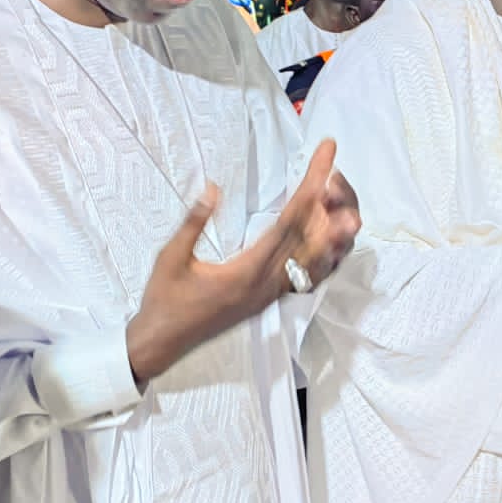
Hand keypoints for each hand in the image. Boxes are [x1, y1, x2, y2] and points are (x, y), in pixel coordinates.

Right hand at [127, 139, 360, 381]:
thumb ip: (194, 223)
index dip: (310, 188)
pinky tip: (329, 233)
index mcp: (247, 272)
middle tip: (336, 169)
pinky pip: (307, 274)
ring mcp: (272, 294)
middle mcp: (268, 284)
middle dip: (329, 201)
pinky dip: (324, 251)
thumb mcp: (171, 257)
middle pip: (312, 237)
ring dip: (331, 225)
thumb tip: (213, 188)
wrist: (163, 342)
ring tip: (338, 194)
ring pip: (317, 258)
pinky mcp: (270, 299)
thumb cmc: (164, 300)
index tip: (325, 160)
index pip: (289, 223)